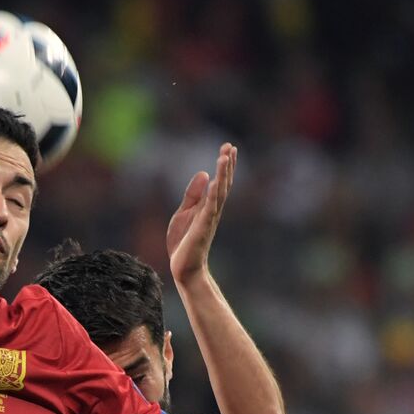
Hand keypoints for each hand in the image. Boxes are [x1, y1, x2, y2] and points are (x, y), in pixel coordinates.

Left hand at [166, 142, 235, 285]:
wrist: (183, 267)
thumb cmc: (184, 242)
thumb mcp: (184, 212)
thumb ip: (193, 194)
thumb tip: (204, 173)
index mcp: (208, 206)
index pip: (219, 182)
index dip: (224, 165)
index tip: (228, 147)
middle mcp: (213, 211)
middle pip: (223, 183)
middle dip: (226, 165)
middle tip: (230, 145)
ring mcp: (209, 219)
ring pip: (219, 193)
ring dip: (223, 175)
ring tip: (225, 156)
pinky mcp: (202, 228)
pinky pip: (209, 209)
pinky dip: (213, 195)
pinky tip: (215, 181)